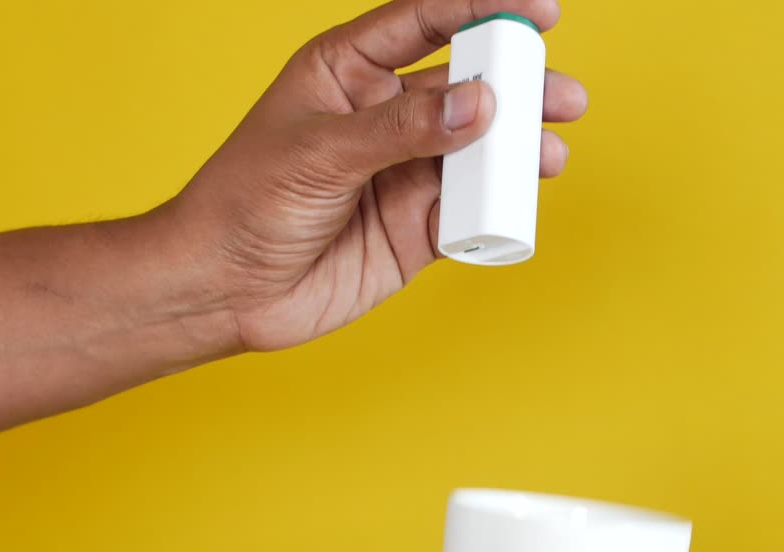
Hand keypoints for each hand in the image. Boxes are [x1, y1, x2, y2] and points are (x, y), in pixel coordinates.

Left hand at [168, 0, 586, 350]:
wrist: (223, 291)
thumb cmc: (244, 203)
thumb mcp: (319, 152)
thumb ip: (400, 129)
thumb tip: (479, 104)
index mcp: (348, 73)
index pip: (424, 22)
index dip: (480, 7)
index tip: (537, 10)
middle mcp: (382, 117)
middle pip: (466, 87)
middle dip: (517, 86)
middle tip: (560, 93)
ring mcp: (402, 173)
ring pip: (477, 152)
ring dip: (517, 150)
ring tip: (549, 152)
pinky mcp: (415, 229)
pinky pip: (469, 212)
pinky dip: (496, 209)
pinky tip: (513, 205)